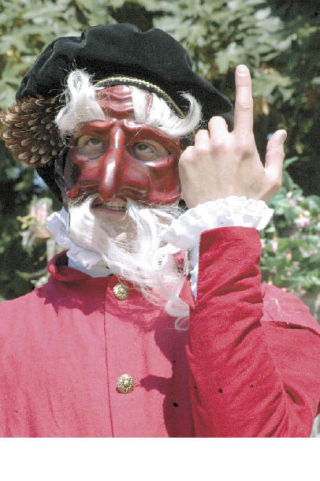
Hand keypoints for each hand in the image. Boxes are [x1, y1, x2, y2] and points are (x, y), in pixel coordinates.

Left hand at [179, 64, 286, 207]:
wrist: (221, 220)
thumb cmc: (249, 201)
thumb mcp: (271, 180)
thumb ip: (276, 154)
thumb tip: (281, 133)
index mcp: (244, 144)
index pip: (244, 107)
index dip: (243, 85)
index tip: (240, 67)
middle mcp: (221, 143)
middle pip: (217, 122)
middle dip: (220, 134)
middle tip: (223, 155)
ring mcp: (201, 151)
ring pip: (202, 136)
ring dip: (206, 146)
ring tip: (211, 168)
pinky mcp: (186, 160)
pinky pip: (189, 149)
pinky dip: (194, 158)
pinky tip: (200, 174)